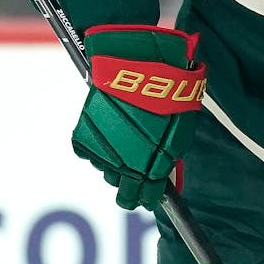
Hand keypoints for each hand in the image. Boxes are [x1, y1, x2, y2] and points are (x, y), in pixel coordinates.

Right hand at [73, 26, 206, 209]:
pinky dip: (96, 146)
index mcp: (153, 168)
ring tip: (123, 143)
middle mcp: (126, 167)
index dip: (149, 197)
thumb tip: (163, 171)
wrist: (140, 65)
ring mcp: (103, 153)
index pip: (147, 197)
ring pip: (106, 172)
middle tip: (133, 178)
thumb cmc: (166, 93)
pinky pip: (88, 153)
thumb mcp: (180, 130)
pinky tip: (106, 131)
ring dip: (114, 163)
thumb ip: (169, 156)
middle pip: (123, 193)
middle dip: (129, 188)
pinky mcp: (84, 138)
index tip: (148, 195)